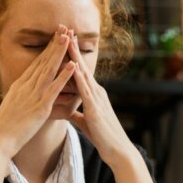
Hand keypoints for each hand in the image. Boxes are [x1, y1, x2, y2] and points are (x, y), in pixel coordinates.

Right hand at [0, 24, 77, 161]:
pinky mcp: (40, 107)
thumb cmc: (4, 127)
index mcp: (20, 85)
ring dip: (60, 52)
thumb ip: (19, 97)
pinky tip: (73, 65)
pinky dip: (64, 75)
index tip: (55, 36)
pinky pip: (54, 88)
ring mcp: (33, 95)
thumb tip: (22, 93)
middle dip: (54, 43)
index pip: (36, 63)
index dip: (47, 48)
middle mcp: (26, 86)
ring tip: (69, 37)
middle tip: (64, 27)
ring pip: (49, 69)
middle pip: (43, 60)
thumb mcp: (11, 106)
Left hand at [66, 30, 135, 168]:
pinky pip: (85, 90)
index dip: (72, 56)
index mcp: (93, 95)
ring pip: (83, 73)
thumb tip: (69, 111)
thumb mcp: (86, 122)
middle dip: (73, 48)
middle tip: (65, 30)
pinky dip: (78, 77)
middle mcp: (96, 93)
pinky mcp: (95, 109)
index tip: (64, 41)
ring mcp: (97, 99)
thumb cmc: (103, 138)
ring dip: (75, 56)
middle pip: (82, 66)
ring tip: (67, 40)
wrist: (118, 151)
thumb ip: (78, 114)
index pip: (80, 71)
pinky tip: (73, 66)